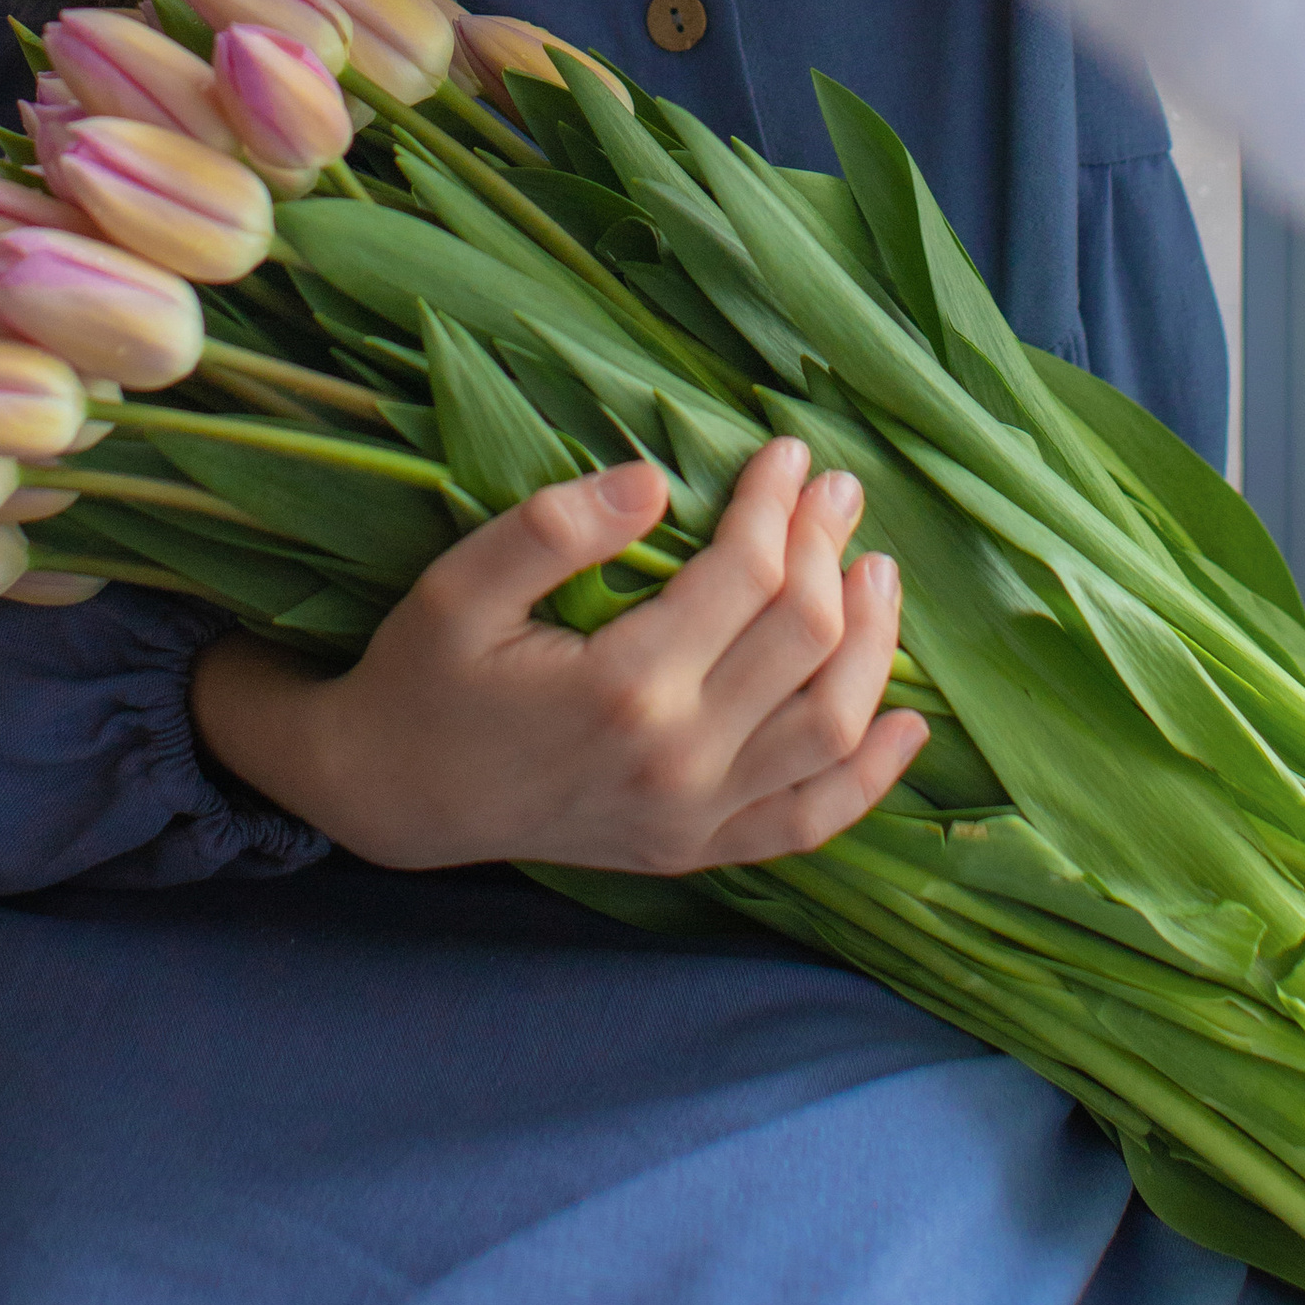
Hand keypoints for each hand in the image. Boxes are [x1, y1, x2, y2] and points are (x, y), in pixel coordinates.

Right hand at [190, 434, 924, 874]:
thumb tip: (654, 478)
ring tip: (879, 574)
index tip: (788, 453)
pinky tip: (910, 724)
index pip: (747, 577)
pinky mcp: (699, 852)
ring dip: (875, 645)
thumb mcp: (458, 586)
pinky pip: (812, 822)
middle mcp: (678, 763)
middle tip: (837, 491)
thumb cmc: (424, 676)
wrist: (394, 796)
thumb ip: (552, 529)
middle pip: (805, 640)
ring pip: (832, 728)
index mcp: (624, 688)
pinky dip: (873, 777)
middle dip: (831, 550)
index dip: (777, 505)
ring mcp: (696, 819)